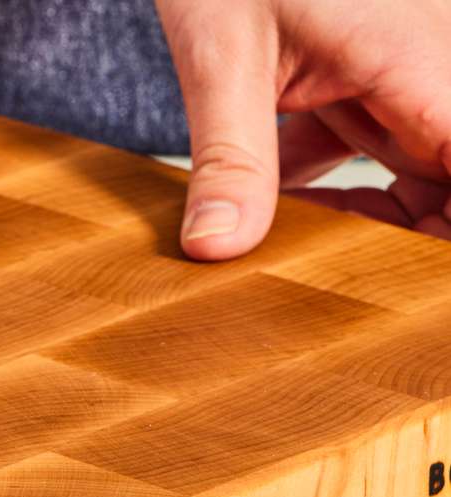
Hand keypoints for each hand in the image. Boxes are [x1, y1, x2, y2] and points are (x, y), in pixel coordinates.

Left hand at [154, 0, 450, 258]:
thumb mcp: (222, 58)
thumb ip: (229, 158)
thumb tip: (216, 250)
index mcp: (426, 65)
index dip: (443, 229)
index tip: (411, 281)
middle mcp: (437, 71)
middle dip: (415, 237)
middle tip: (343, 289)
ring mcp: (412, 73)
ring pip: (426, 172)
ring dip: (373, 221)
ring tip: (300, 262)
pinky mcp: (375, 73)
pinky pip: (383, 148)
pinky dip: (339, 183)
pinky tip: (273, 207)